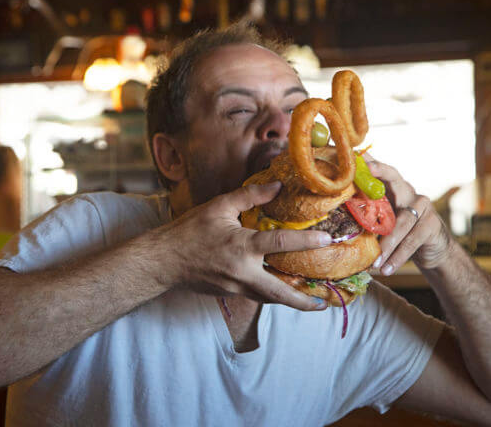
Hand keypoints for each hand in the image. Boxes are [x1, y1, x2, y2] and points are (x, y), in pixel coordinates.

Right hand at [160, 182, 330, 310]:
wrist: (163, 261)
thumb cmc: (188, 231)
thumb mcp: (219, 207)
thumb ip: (250, 196)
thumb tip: (277, 186)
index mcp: (242, 247)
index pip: (281, 243)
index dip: (306, 241)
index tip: (327, 240)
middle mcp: (242, 273)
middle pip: (280, 293)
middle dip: (303, 302)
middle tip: (323, 304)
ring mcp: (235, 288)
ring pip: (269, 298)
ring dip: (289, 301)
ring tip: (309, 301)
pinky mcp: (228, 294)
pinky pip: (255, 295)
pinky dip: (270, 294)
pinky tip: (279, 289)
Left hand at [364, 155, 453, 274]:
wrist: (431, 249)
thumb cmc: (397, 232)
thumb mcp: (381, 219)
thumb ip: (364, 212)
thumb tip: (332, 209)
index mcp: (392, 188)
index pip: (380, 170)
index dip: (370, 161)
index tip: (357, 154)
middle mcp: (408, 191)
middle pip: (394, 179)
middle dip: (380, 174)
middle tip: (365, 175)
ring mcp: (422, 206)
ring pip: (402, 221)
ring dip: (386, 243)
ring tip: (373, 261)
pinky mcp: (431, 225)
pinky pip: (412, 241)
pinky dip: (397, 257)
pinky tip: (385, 269)